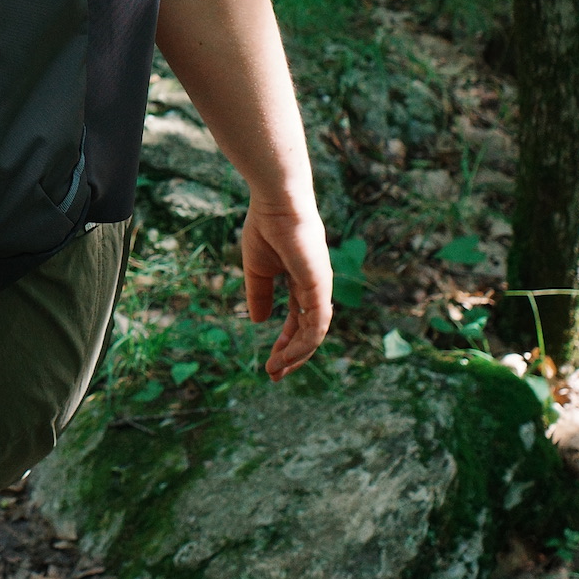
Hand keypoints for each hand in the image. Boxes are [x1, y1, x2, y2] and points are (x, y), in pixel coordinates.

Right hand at [241, 195, 332, 379]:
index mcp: (301, 282)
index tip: (270, 361)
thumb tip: (260, 322)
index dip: (285, 342)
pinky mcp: (320, 287)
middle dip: (293, 355)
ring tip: (275, 370)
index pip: (297, 320)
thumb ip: (259, 296)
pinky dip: (302, 344)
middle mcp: (315, 288)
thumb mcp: (257, 270)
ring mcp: (320, 288)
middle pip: (308, 331)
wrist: (276, 204)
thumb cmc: (266, 228)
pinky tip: (286, 355)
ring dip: (296, 355)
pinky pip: (315, 325)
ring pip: (314, 333)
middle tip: (274, 374)